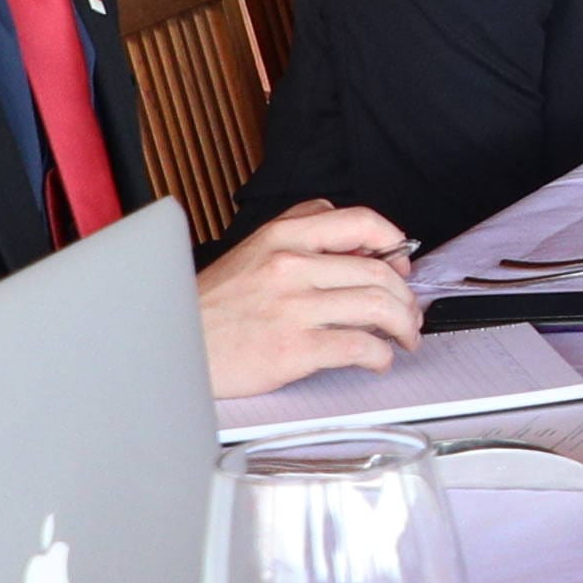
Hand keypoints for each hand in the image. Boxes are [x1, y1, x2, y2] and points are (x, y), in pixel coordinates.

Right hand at [199, 203, 417, 393]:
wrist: (174, 344)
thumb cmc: (214, 306)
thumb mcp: (252, 249)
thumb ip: (301, 233)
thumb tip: (357, 241)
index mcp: (283, 237)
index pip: (361, 223)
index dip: (394, 243)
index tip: (402, 262)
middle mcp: (291, 266)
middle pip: (379, 273)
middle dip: (406, 296)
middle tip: (409, 312)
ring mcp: (293, 307)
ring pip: (377, 307)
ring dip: (403, 326)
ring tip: (402, 336)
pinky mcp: (294, 348)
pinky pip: (359, 347)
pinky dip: (381, 356)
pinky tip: (378, 359)